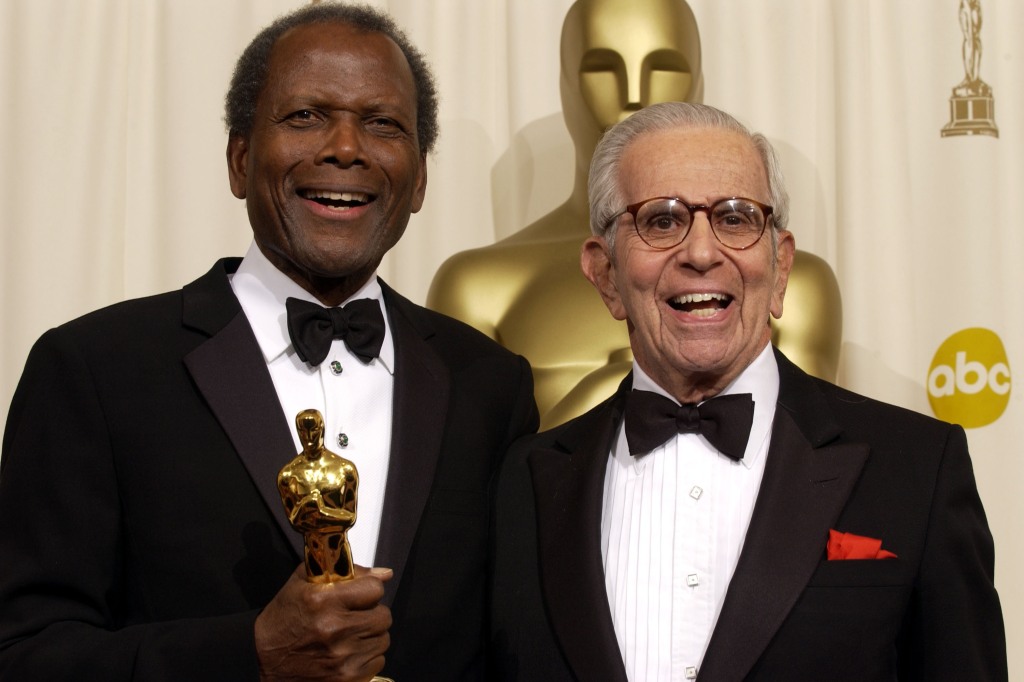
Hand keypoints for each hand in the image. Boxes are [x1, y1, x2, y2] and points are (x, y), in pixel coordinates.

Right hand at [255, 564, 393, 680]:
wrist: (262, 660)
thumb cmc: (284, 619)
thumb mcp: (304, 583)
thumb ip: (347, 572)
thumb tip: (384, 574)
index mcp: (323, 600)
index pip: (374, 588)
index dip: (368, 589)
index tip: (359, 594)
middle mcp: (334, 628)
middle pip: (383, 615)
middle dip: (371, 612)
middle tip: (354, 615)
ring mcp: (342, 657)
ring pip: (383, 639)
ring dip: (370, 635)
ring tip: (348, 634)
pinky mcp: (347, 677)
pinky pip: (377, 660)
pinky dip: (366, 656)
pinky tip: (347, 652)